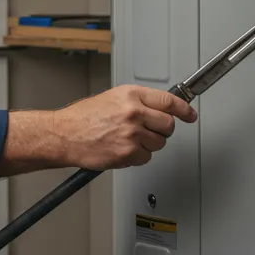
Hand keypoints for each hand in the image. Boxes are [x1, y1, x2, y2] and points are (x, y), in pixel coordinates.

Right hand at [56, 85, 196, 169]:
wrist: (64, 134)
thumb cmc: (84, 117)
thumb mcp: (113, 98)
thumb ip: (138, 102)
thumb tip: (159, 108)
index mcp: (131, 95)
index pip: (169, 101)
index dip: (184, 109)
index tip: (190, 115)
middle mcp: (134, 112)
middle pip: (168, 125)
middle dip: (163, 130)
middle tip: (151, 131)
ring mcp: (132, 133)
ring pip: (159, 143)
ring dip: (149, 145)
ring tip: (130, 140)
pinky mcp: (127, 153)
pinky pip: (146, 158)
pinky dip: (137, 157)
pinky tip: (123, 150)